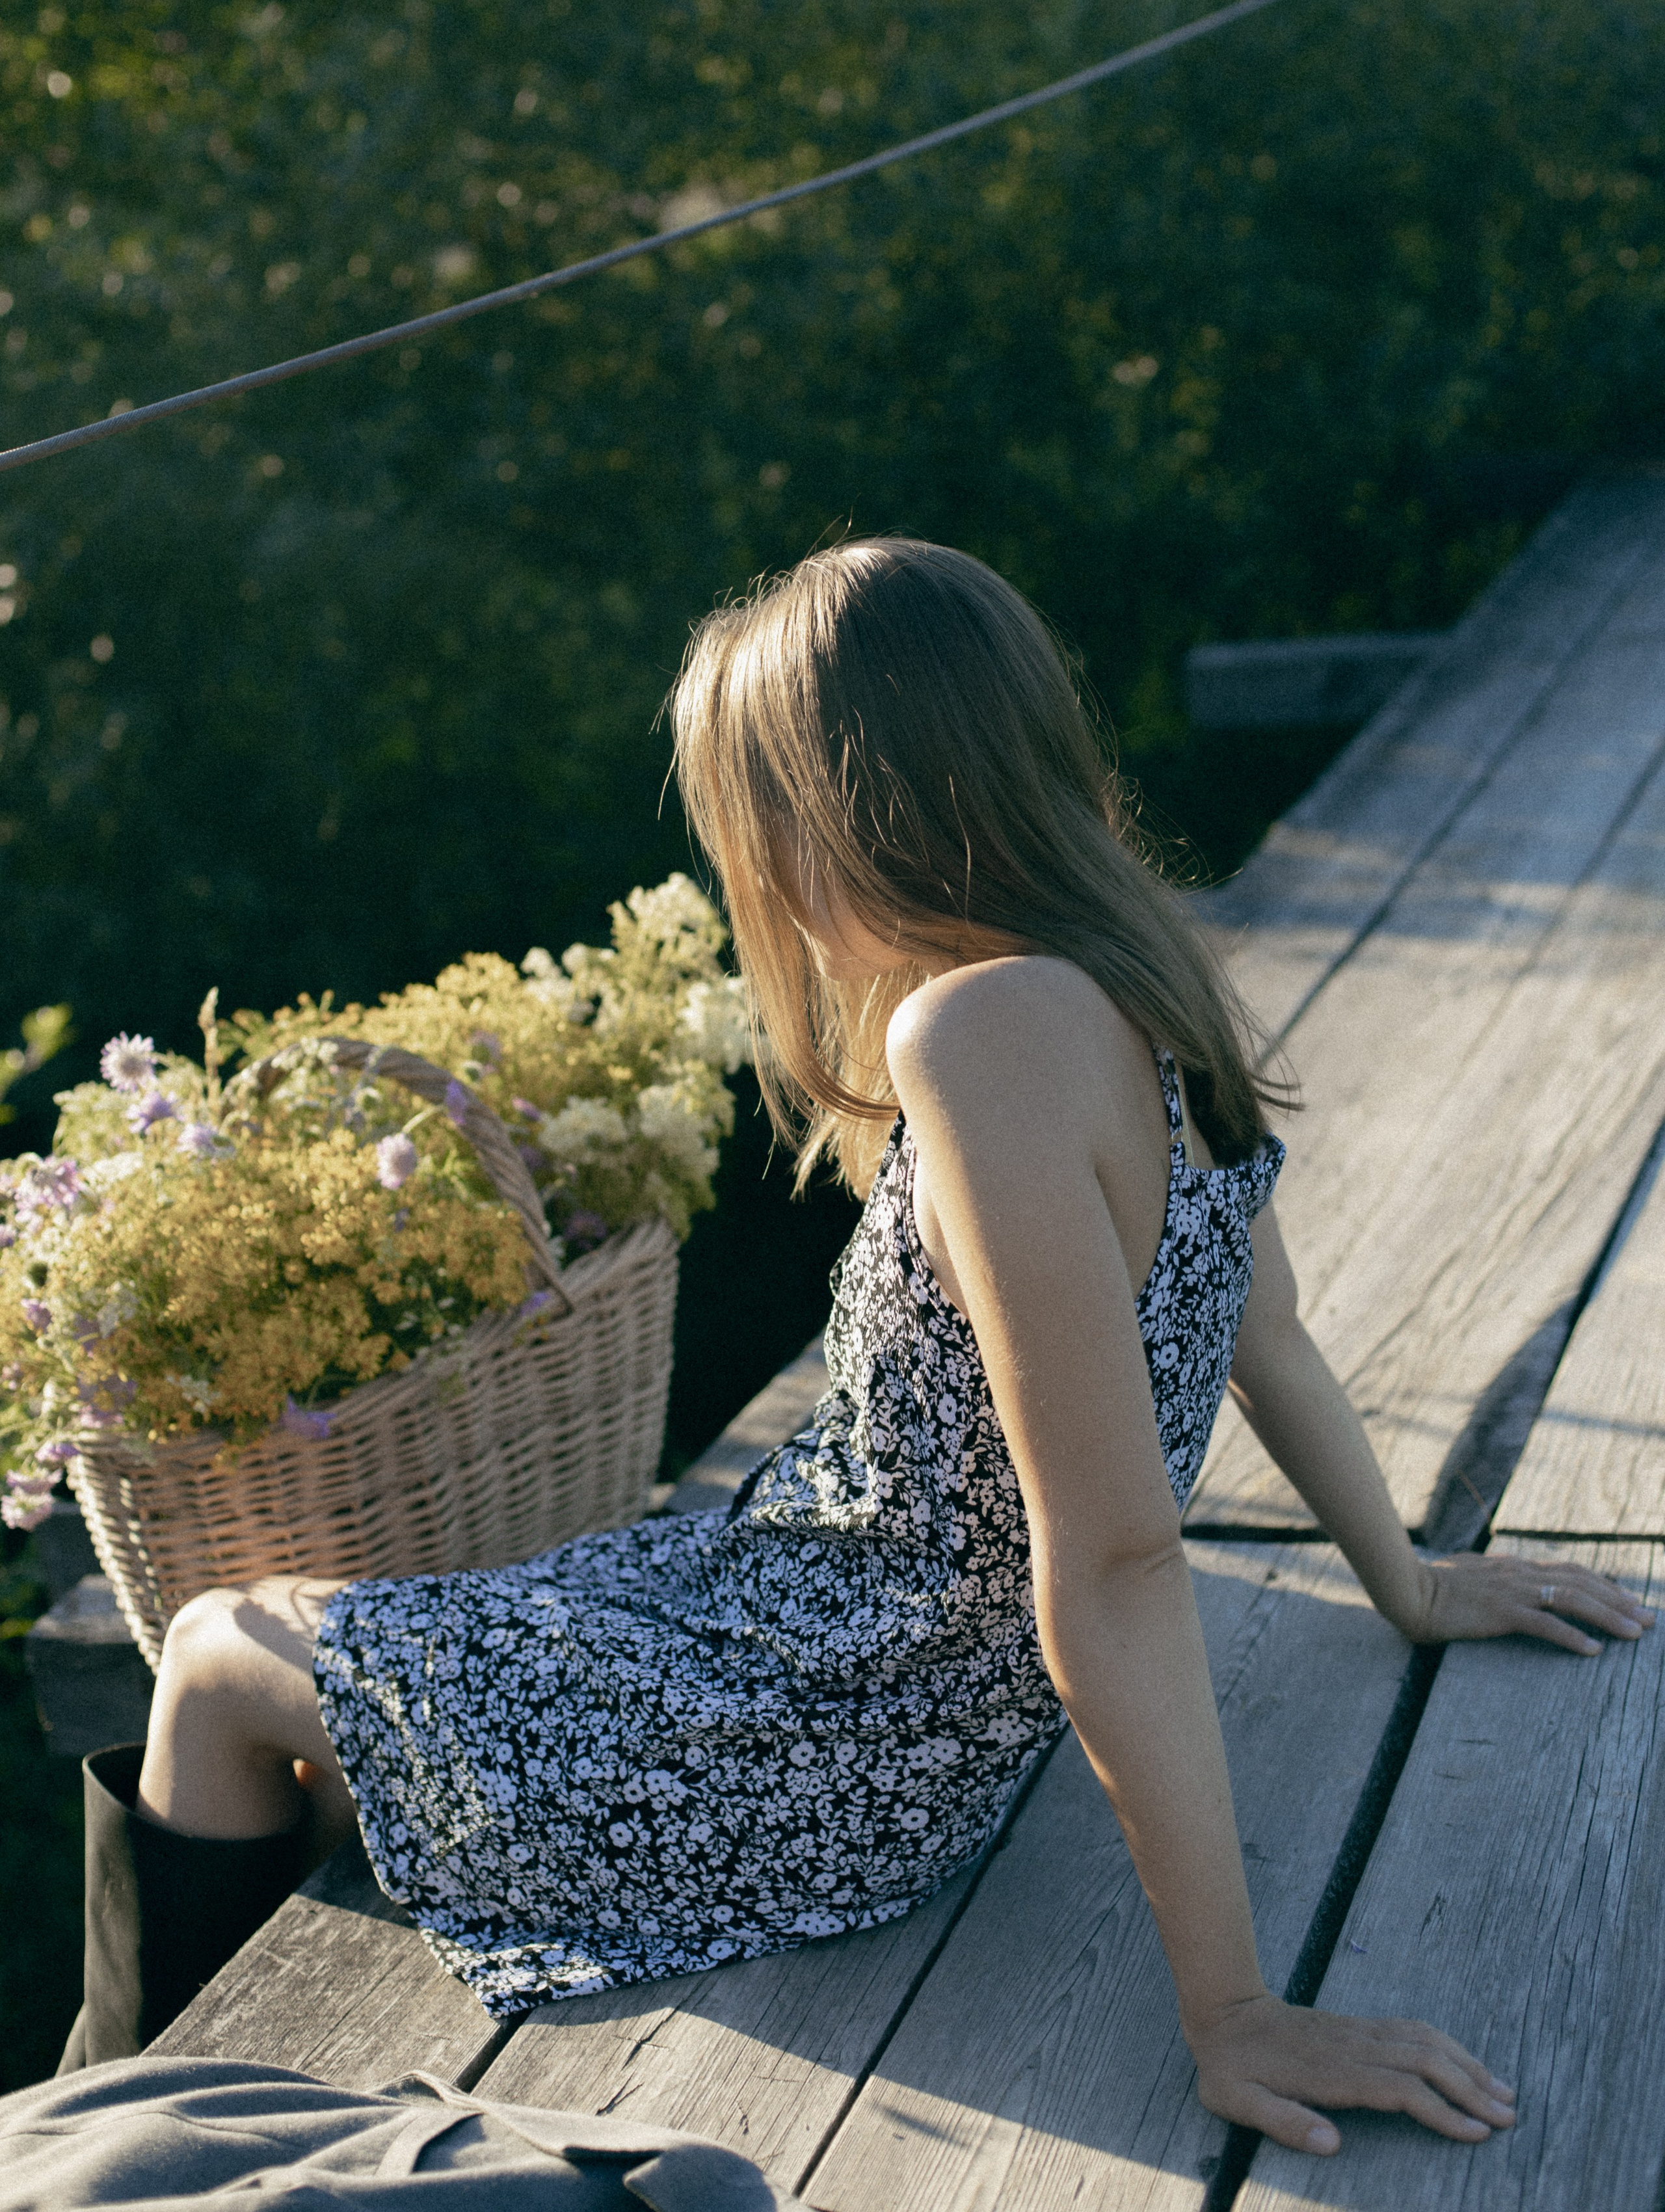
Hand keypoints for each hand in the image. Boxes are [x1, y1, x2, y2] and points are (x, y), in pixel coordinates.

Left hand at [1189, 1992, 1515, 2154]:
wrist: (1224, 2012)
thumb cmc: (1231, 2067)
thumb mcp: (1239, 2102)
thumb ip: (1284, 2122)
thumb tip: (1334, 2144)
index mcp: (1332, 2072)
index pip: (1399, 2089)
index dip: (1440, 2110)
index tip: (1476, 2132)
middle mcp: (1354, 2047)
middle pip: (1424, 2062)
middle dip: (1470, 2088)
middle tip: (1509, 2116)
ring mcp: (1358, 2033)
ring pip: (1423, 2041)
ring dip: (1465, 2064)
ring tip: (1503, 2091)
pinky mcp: (1358, 2027)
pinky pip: (1410, 2031)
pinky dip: (1445, 2045)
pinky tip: (1464, 2061)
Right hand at [1397, 1552, 1654, 1653]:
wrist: (1406, 1587)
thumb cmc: (1431, 1584)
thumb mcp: (1470, 1574)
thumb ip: (1494, 1575)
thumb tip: (1504, 1576)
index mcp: (1515, 1567)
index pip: (1570, 1571)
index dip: (1603, 1584)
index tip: (1628, 1599)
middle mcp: (1520, 1574)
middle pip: (1581, 1583)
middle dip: (1619, 1600)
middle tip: (1650, 1617)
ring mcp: (1512, 1591)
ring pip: (1573, 1600)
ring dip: (1609, 1617)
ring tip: (1636, 1633)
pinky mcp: (1501, 1612)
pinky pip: (1545, 1625)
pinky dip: (1572, 1637)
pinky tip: (1593, 1651)